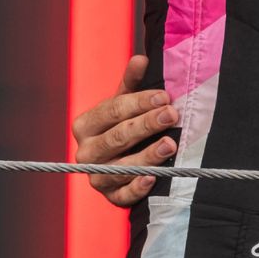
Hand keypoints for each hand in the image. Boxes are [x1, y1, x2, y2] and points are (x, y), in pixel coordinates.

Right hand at [71, 55, 176, 207]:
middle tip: (172, 115)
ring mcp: (97, 177)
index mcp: (86, 125)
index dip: (138, 103)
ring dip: (147, 156)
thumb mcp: (125, 102)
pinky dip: (137, 187)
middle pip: (117, 137)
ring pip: (120, 167)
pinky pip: (122, 196)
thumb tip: (141, 59)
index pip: (112, 111)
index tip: (164, 96)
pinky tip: (154, 178)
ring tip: (170, 144)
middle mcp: (86, 152)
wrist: (122, 159)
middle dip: (146, 125)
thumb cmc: (125, 123)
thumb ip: (132, 83)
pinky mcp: (110, 198)